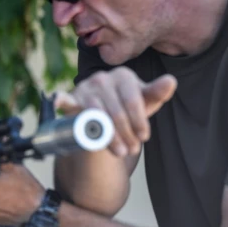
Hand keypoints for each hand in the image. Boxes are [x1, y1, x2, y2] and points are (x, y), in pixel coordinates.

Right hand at [55, 67, 176, 156]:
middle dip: (125, 134)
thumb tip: (170, 82)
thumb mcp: (145, 101)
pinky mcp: (73, 98)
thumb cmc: (128, 105)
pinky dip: (61, 99)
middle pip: (115, 111)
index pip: (132, 100)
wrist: (105, 110)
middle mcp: (103, 78)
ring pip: (97, 116)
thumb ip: (157, 93)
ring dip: (108, 137)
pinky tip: (57, 100)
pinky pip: (67, 100)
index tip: (143, 137)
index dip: (139, 120)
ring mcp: (86, 87)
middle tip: (131, 150)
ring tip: (118, 151)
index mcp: (123, 75)